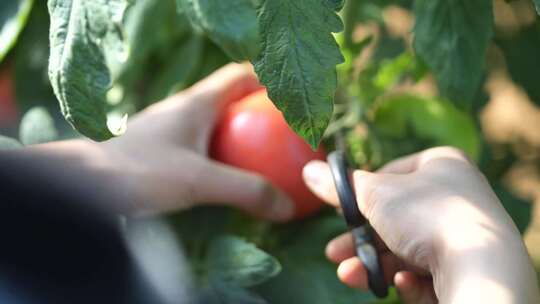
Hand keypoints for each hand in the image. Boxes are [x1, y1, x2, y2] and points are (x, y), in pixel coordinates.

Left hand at [33, 64, 293, 220]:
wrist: (84, 185)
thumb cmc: (140, 172)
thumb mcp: (199, 181)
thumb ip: (245, 191)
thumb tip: (287, 207)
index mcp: (196, 102)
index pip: (239, 76)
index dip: (267, 81)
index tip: (288, 102)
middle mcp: (183, 109)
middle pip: (229, 99)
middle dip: (256, 111)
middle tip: (281, 133)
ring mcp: (170, 129)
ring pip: (214, 123)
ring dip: (237, 134)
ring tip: (260, 156)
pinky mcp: (160, 149)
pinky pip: (200, 144)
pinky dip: (219, 154)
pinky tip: (225, 176)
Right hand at [303, 147, 538, 302]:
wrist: (479, 265)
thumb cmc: (424, 215)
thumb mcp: (373, 195)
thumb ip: (340, 187)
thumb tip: (309, 171)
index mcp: (442, 165)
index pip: (393, 174)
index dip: (363, 193)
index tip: (342, 211)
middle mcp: (458, 195)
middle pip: (395, 217)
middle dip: (360, 239)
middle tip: (334, 252)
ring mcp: (465, 233)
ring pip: (407, 248)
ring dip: (373, 263)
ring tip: (349, 275)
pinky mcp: (469, 266)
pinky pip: (430, 270)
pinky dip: (408, 279)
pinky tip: (399, 285)